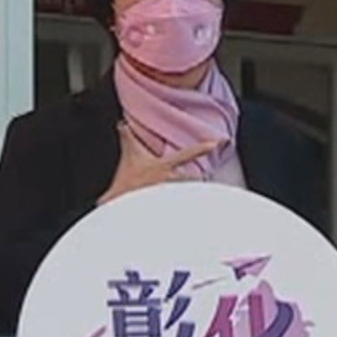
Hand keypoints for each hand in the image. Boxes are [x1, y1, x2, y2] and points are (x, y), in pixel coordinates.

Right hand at [99, 123, 221, 205]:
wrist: (119, 200)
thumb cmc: (126, 180)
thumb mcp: (128, 154)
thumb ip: (127, 136)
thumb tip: (122, 123)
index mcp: (164, 165)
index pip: (187, 153)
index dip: (202, 147)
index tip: (216, 143)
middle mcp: (170, 179)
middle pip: (194, 179)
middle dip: (199, 180)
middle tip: (205, 181)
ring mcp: (170, 193)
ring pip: (189, 192)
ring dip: (190, 193)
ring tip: (197, 201)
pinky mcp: (167, 205)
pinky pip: (180, 205)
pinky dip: (182, 209)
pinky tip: (184, 213)